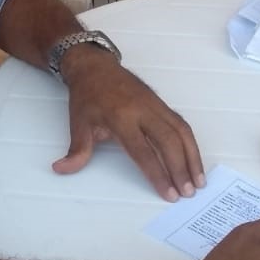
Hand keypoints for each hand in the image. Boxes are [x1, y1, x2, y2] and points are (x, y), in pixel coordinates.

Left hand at [52, 46, 202, 200]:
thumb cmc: (86, 97)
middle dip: (180, 168)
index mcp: (120, 117)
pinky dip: (191, 143)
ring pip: (180, 131)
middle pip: (167, 141)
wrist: (94, 66)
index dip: (157, 173)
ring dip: (192, 157)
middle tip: (188, 192)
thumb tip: (61, 169)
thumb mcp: (78, 123)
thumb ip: (77, 150)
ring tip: (198, 181)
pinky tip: (194, 160)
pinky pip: (181, 124)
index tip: (168, 193)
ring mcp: (155, 105)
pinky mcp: (162, 103)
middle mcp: (142, 110)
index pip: (142, 150)